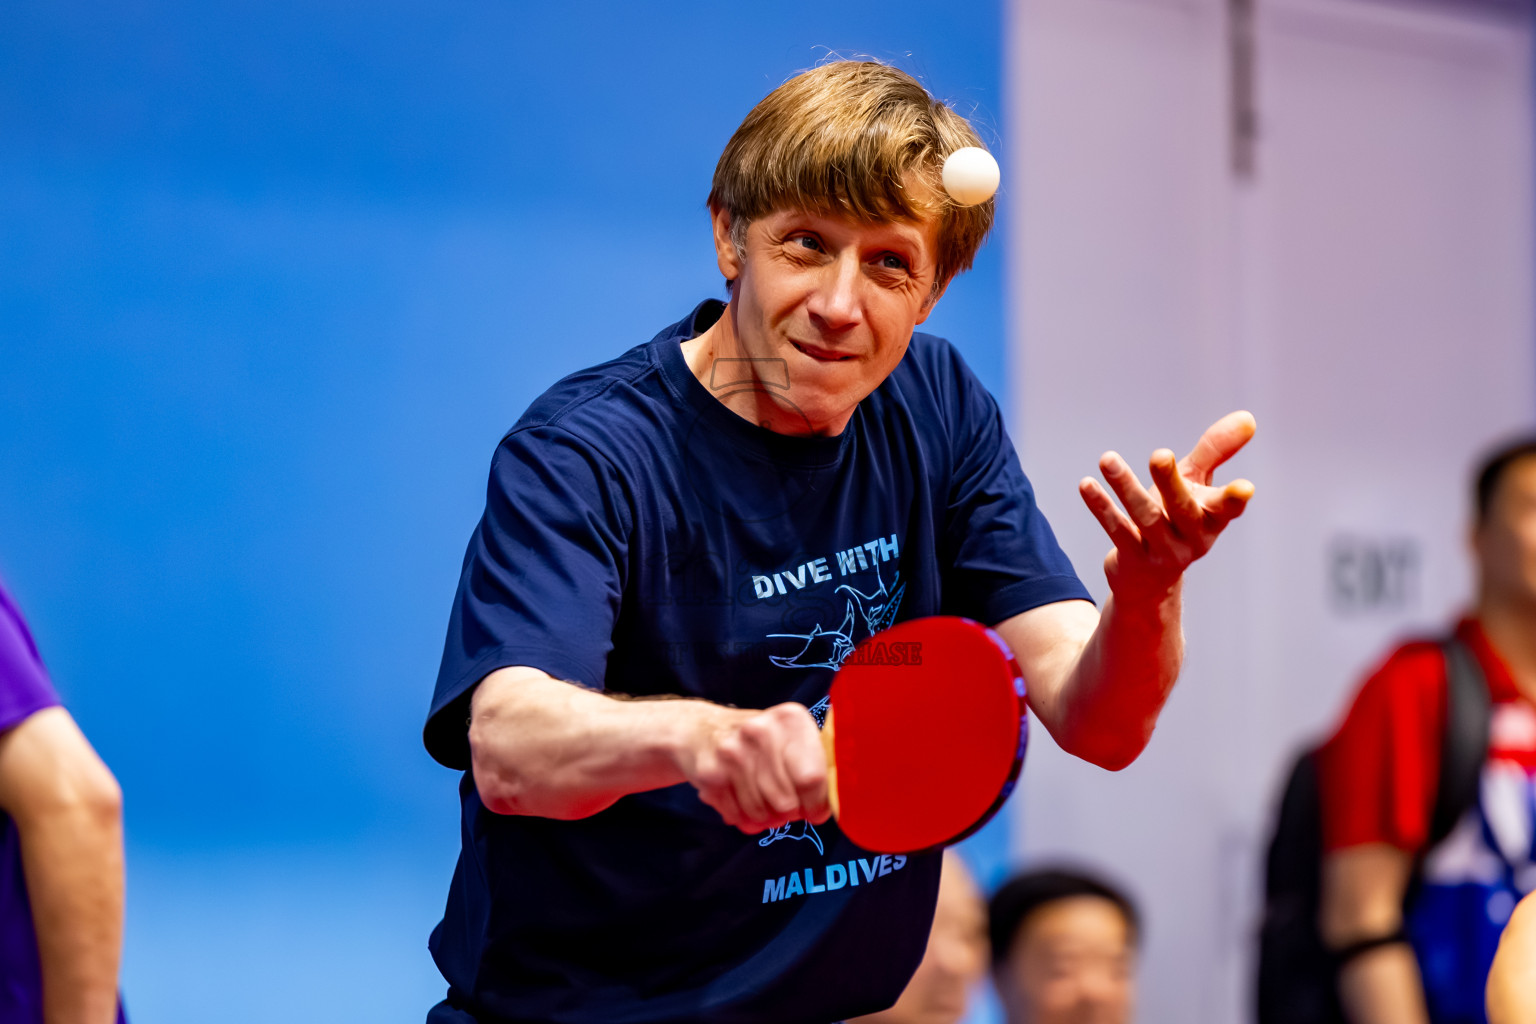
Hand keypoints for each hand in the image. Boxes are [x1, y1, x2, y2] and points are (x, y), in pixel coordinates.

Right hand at [682, 702, 829, 833]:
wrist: (701, 729)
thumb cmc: (759, 742)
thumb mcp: (790, 740)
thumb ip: (815, 769)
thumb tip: (824, 812)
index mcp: (791, 719)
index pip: (813, 778)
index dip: (816, 804)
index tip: (814, 811)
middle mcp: (761, 730)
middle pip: (787, 802)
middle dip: (788, 814)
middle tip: (784, 807)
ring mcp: (733, 750)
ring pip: (761, 813)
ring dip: (765, 818)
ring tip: (763, 805)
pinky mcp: (711, 772)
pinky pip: (737, 816)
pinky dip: (742, 818)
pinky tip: (741, 804)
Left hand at [1079, 410, 1255, 600]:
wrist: (1149, 579)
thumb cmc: (1177, 517)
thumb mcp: (1197, 483)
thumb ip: (1216, 451)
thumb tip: (1248, 417)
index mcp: (1213, 519)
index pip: (1227, 507)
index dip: (1235, 499)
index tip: (1245, 487)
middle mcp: (1192, 538)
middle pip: (1182, 508)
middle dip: (1170, 482)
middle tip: (1159, 454)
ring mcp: (1163, 551)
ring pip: (1145, 517)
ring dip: (1126, 486)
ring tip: (1107, 459)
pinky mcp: (1134, 559)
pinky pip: (1117, 530)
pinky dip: (1102, 507)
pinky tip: (1087, 484)